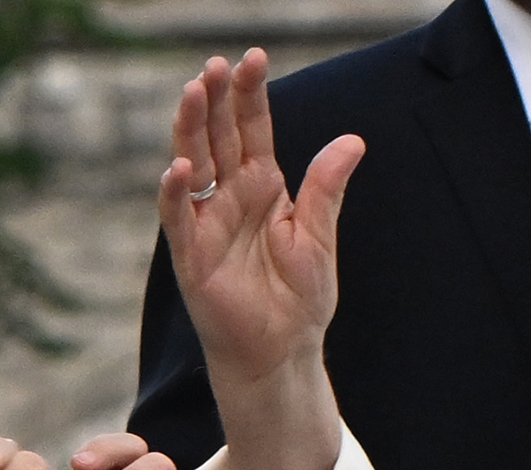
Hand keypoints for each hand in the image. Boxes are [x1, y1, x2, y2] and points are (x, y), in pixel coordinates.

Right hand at [159, 49, 363, 388]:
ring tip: (195, 92)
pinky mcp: (191, 256)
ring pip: (193, 165)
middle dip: (216, 100)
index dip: (251, 94)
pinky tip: (180, 166)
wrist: (281, 351)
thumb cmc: (299, 299)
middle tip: (215, 65)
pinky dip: (176, 193)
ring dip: (191, 129)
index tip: (253, 58)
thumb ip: (326, 187)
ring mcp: (207, 223)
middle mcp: (230, 197)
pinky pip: (179, 218)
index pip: (252, 128)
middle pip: (218, 136)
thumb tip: (353, 140)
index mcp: (263, 186)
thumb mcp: (319, 236)